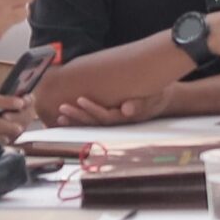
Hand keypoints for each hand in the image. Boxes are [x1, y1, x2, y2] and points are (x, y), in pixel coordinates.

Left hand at [53, 91, 169, 126]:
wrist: (159, 98)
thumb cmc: (155, 95)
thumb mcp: (152, 98)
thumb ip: (140, 104)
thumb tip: (128, 110)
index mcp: (126, 118)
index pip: (106, 116)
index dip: (92, 109)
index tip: (80, 100)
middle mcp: (116, 123)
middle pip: (95, 122)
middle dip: (78, 116)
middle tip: (62, 108)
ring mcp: (112, 122)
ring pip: (91, 124)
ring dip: (75, 121)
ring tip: (59, 117)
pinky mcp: (108, 117)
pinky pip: (91, 121)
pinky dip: (78, 121)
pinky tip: (64, 119)